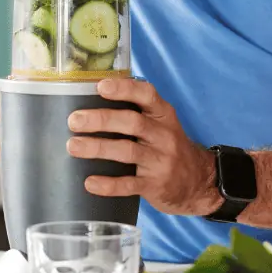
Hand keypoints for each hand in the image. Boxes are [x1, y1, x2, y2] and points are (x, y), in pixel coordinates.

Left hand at [66, 79, 223, 216]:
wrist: (198, 183)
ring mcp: (161, 161)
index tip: (101, 87)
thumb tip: (93, 99)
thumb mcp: (162, 125)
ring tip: (73, 146)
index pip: (147, 95)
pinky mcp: (156, 186)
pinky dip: (109, 184)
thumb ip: (137, 112)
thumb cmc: (168, 148)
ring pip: (128, 151)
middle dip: (101, 119)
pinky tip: (90, 183)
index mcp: (164, 115)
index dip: (124, 89)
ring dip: (98, 147)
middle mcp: (164, 136)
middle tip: (74, 120)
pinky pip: (130, 184)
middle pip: (133, 122)